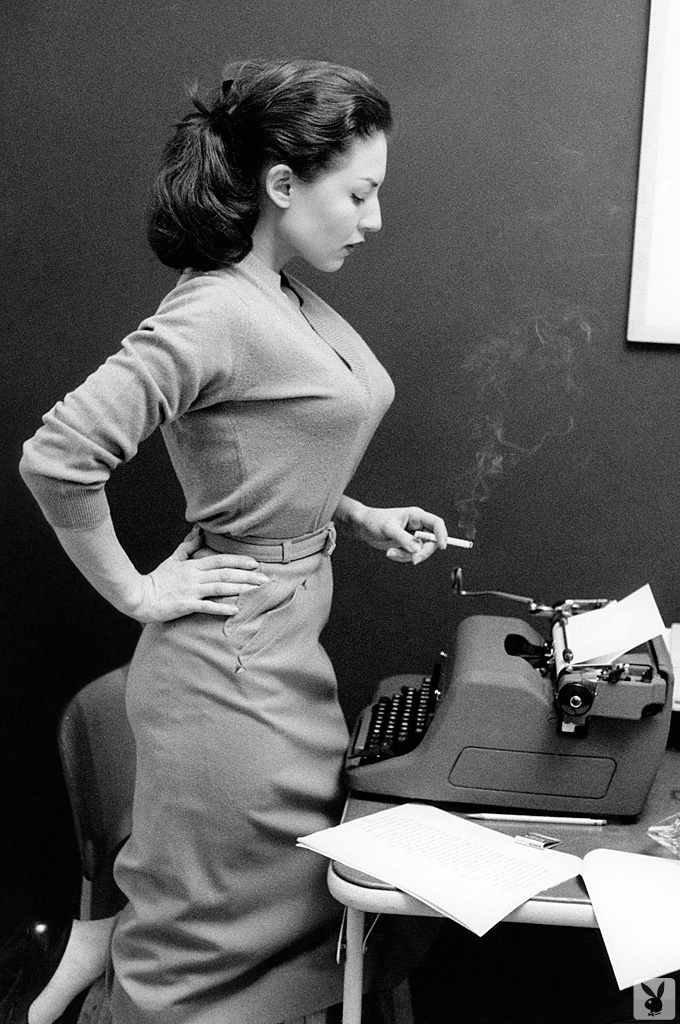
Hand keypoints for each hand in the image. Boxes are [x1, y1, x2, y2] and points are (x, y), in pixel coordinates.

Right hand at [131, 526, 270, 622]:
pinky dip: (221, 607)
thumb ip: (188, 547)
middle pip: (225, 573)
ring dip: (240, 588)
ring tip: (256, 589)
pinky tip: (235, 608)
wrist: (138, 596)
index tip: (255, 563)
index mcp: (193, 566)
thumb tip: (198, 531)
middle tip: (265, 578)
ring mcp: (190, 590)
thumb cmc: (157, 580)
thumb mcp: (173, 560)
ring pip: (219, 587)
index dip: (239, 560)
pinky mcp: (185, 605)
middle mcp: (194, 576)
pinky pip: (206, 606)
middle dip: (247, 575)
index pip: (220, 560)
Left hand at [347, 503, 447, 564]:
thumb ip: (404, 539)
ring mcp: (413, 536)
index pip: (436, 523)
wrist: (363, 527)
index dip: (442, 534)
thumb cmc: (375, 521)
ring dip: (407, 556)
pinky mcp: (408, 545)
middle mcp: (418, 526)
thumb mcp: (389, 529)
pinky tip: (390, 553)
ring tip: (390, 553)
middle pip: (432, 541)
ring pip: (421, 551)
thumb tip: (418, 549)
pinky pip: (412, 555)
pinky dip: (402, 557)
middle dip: (423, 552)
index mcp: (416, 515)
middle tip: (413, 560)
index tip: (442, 546)